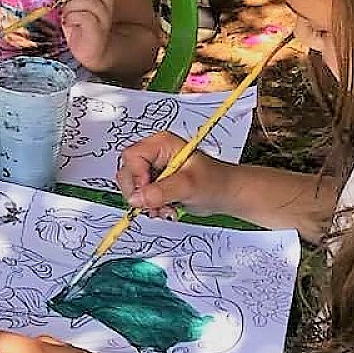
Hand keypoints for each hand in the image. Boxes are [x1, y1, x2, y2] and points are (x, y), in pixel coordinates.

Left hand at [59, 0, 122, 69]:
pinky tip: (68, 24)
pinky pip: (84, 17)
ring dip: (72, 7)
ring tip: (67, 16)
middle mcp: (107, 9)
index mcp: (103, 0)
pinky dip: (72, 18)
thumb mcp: (76, 8)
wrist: (89, 56)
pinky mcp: (97, 33)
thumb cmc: (79, 30)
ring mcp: (104, 21)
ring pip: (90, 2)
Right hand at [115, 131, 236, 217]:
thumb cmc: (215, 181)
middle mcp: (153, 154)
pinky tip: (165, 209)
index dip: (136, 176)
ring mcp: (153, 169)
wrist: (226, 194)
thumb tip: (136, 198)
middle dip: (140, 193)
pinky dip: (149, 207)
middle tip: (155, 204)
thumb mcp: (188, 186)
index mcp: (161, 144)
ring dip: (145, 203)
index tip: (148, 192)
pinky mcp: (154, 183)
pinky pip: (139, 196)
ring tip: (165, 208)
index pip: (132, 157)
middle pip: (127, 173)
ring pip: (132, 187)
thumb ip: (160, 191)